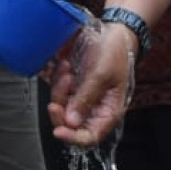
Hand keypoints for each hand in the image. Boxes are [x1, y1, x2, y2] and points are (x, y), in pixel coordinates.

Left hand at [48, 22, 135, 148]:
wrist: (113, 31)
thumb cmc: (115, 52)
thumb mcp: (101, 74)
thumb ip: (86, 98)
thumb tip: (72, 121)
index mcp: (108, 111)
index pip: (90, 136)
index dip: (73, 137)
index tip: (59, 130)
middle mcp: (95, 108)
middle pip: (71, 124)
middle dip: (61, 111)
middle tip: (54, 101)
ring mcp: (83, 97)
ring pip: (62, 107)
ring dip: (60, 90)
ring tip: (67, 72)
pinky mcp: (74, 87)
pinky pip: (59, 92)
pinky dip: (58, 80)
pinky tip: (66, 67)